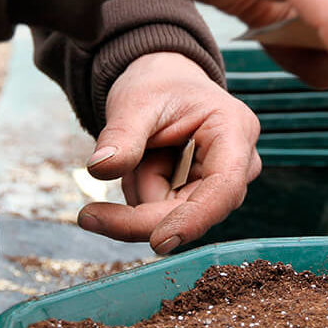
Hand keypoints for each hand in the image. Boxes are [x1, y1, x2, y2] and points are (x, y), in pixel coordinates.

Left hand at [76, 52, 261, 253]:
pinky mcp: (205, 198)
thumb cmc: (160, 87)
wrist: (167, 85)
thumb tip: (99, 169)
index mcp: (233, 132)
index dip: (193, 219)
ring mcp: (223, 186)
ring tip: (143, 151)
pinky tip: (149, 164)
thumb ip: (122, 135)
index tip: (158, 242)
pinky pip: (165, 214)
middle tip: (88, 213)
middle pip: (192, 211)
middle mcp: (239, 165)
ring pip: (171, 215)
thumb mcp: (135, 101)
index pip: (223, 187)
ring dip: (142, 189)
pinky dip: (145, 192)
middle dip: (141, 208)